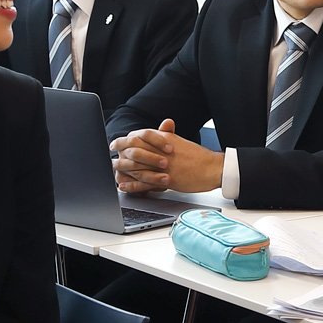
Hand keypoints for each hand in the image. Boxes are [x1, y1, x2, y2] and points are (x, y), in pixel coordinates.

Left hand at [109, 118, 223, 193]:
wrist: (212, 167)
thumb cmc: (197, 157)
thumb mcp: (179, 142)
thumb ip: (163, 137)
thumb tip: (150, 136)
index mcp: (163, 138)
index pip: (137, 137)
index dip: (123, 141)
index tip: (114, 145)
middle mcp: (161, 149)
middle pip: (133, 151)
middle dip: (120, 157)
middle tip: (110, 161)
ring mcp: (164, 165)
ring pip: (136, 167)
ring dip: (123, 171)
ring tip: (114, 174)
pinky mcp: (168, 179)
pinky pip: (144, 182)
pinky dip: (132, 185)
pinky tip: (124, 186)